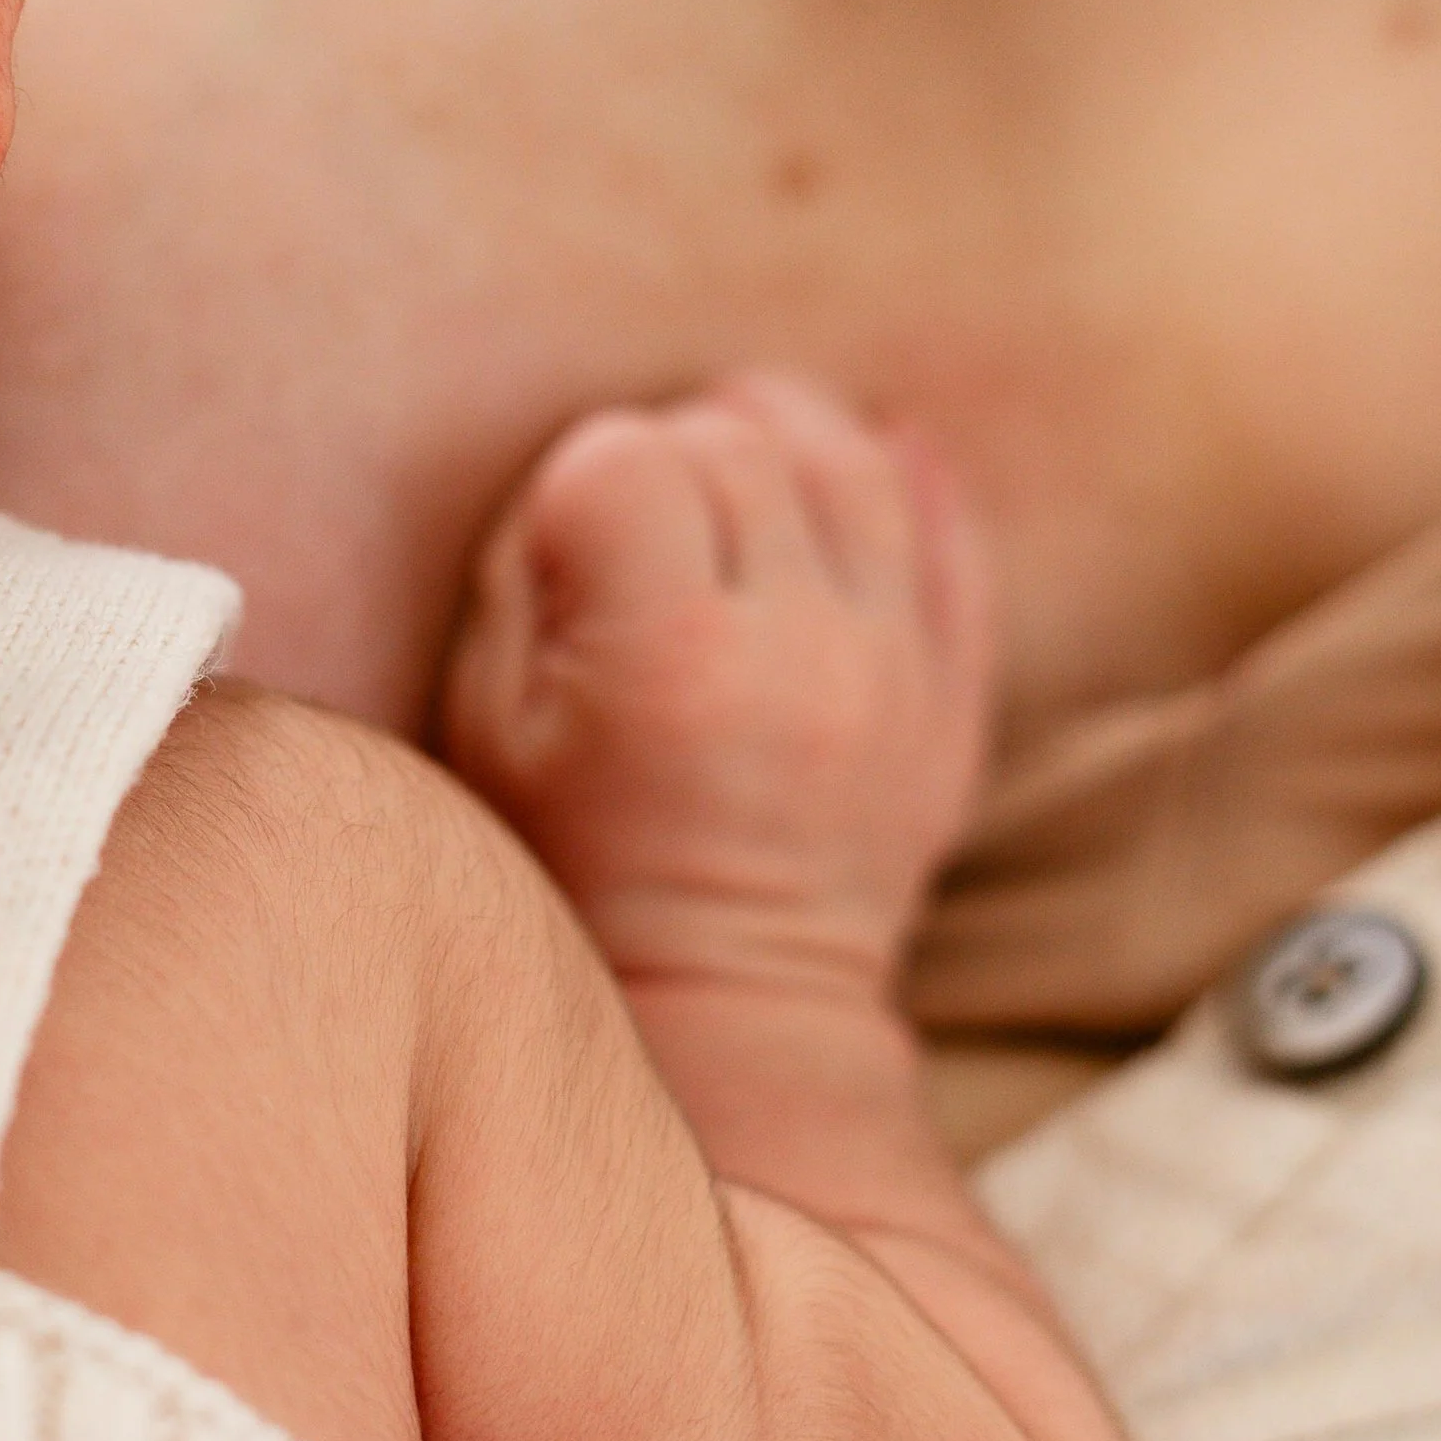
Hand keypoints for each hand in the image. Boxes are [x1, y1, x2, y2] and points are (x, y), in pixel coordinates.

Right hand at [442, 371, 995, 1000]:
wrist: (729, 1008)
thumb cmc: (575, 868)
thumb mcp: (488, 732)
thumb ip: (519, 576)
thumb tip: (592, 466)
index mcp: (665, 661)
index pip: (624, 459)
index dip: (580, 478)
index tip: (568, 539)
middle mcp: (796, 650)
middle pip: (739, 443)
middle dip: (675, 448)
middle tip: (641, 514)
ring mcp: (891, 670)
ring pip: (855, 461)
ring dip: (784, 433)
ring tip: (734, 456)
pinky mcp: (949, 695)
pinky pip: (952, 540)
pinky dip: (908, 481)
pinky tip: (862, 463)